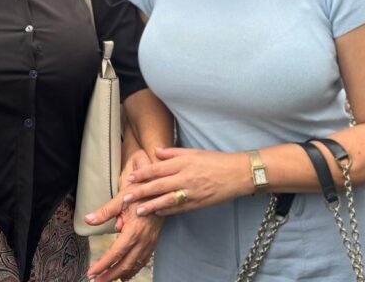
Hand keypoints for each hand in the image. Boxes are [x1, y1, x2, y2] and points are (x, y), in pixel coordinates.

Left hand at [85, 150, 160, 279]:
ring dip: (122, 274)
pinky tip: (127, 273)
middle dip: (110, 275)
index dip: (103, 265)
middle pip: (125, 264)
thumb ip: (104, 212)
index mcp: (134, 230)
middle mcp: (144, 239)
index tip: (92, 273)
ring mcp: (150, 241)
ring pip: (136, 264)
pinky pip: (144, 260)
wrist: (161, 186)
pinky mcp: (154, 240)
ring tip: (109, 280)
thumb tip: (88, 219)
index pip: (115, 253)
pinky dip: (134, 269)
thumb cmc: (140, 191)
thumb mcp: (121, 198)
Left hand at [125, 148, 251, 216]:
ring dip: (150, 206)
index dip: (143, 173)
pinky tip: (156, 214)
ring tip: (137, 210)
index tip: (130, 177)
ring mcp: (192, 192)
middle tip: (126, 197)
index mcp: (184, 162)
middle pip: (158, 185)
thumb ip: (173, 153)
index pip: (158, 168)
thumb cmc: (216, 160)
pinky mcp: (198, 203)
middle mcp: (186, 177)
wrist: (238, 174)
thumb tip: (155, 151)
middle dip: (140, 192)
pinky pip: (178, 208)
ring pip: (166, 200)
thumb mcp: (194, 152)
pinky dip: (166, 211)